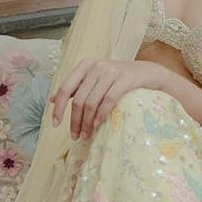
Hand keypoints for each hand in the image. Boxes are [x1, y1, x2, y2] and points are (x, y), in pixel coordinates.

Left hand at [50, 57, 171, 141]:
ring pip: (91, 102)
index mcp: (85, 65)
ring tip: (87, 135)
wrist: (149, 73)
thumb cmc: (119, 78)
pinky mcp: (126, 79)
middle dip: (75, 121)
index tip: (55, 124)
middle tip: (76, 136)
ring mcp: (112, 71)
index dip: (58, 108)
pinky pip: (109, 100)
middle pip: (78, 99)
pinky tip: (98, 125)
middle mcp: (97, 66)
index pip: (65, 88)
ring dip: (87, 122)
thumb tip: (52, 99)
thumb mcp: (96, 78)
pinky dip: (101, 115)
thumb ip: (76, 86)